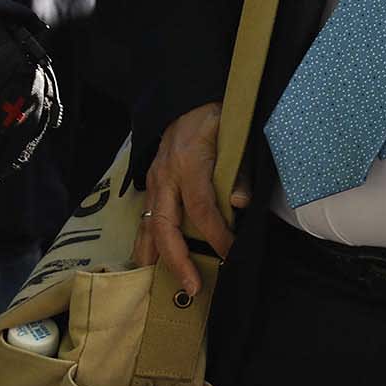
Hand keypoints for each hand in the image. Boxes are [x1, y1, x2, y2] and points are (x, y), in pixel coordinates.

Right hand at [132, 102, 251, 295]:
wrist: (188, 98)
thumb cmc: (217, 117)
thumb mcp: (234, 136)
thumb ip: (239, 170)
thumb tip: (239, 204)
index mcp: (188, 163)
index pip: (201, 207)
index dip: (215, 234)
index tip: (229, 254)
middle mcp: (165, 175)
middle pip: (164, 226)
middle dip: (177, 261)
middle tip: (192, 287)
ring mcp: (154, 180)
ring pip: (147, 226)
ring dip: (153, 258)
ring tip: (158, 287)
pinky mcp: (151, 183)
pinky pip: (146, 218)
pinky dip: (147, 243)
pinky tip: (151, 263)